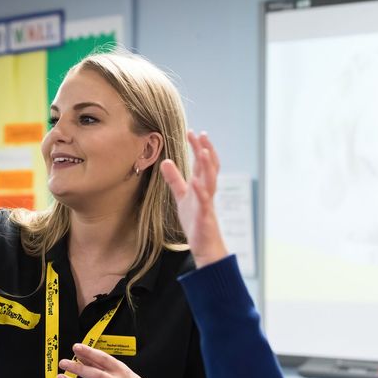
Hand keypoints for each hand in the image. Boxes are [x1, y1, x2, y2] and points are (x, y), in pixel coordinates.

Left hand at [57, 344, 167, 377]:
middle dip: (77, 368)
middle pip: (94, 375)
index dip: (89, 352)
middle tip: (63, 363)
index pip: (104, 359)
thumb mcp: (122, 371)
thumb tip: (81, 354)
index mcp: (121, 371)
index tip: (76, 347)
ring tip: (60, 377)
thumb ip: (101, 363)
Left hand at [160, 131, 227, 268]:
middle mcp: (207, 192)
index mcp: (201, 186)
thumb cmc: (195, 221)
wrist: (205, 246)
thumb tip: (166, 161)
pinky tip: (195, 182)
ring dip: (207, 167)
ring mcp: (207, 203)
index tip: (192, 132)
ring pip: (211, 181)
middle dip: (206, 150)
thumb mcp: (181, 197)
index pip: (202, 163)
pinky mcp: (205, 217)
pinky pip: (204, 202)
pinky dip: (200, 191)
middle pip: (209, 167)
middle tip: (200, 134)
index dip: (198, 147)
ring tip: (203, 152)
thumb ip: (174, 180)